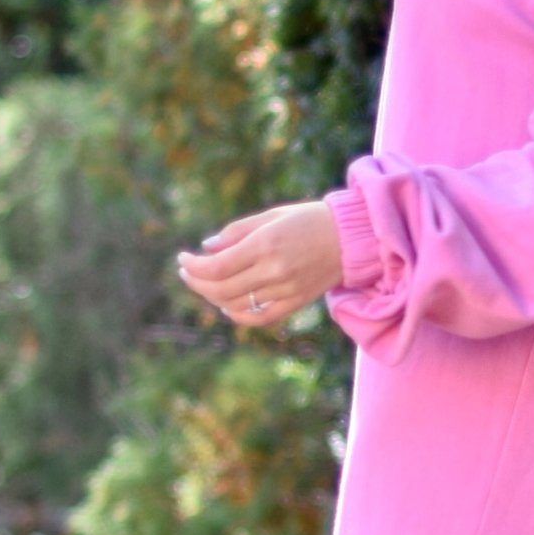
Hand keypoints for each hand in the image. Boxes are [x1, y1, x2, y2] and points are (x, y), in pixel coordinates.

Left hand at [177, 200, 345, 328]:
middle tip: (187, 272)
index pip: (216, 266)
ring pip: (235, 305)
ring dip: (213, 297)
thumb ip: (236, 232)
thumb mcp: (271, 216)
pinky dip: (237, 315)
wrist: (350, 238)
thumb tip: (206, 247)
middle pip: (221, 288)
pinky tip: (226, 304)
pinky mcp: (295, 302)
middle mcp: (274, 270)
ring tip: (204, 285)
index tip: (183, 259)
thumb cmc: (308, 220)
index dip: (193, 266)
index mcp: (265, 244)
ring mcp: (285, 290)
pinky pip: (259, 317)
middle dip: (197, 282)